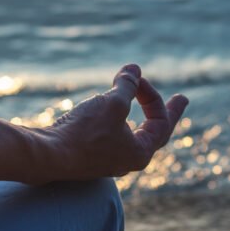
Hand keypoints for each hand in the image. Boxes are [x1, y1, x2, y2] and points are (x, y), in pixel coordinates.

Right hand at [45, 64, 188, 179]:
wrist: (47, 156)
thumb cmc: (84, 132)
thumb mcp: (112, 103)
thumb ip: (127, 85)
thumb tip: (134, 69)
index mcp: (140, 153)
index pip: (161, 123)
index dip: (153, 96)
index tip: (137, 78)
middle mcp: (126, 161)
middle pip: (152, 133)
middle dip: (163, 112)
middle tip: (182, 100)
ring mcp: (107, 161)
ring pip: (129, 134)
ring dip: (134, 114)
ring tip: (139, 101)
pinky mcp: (87, 157)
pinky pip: (109, 137)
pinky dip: (114, 120)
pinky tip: (107, 113)